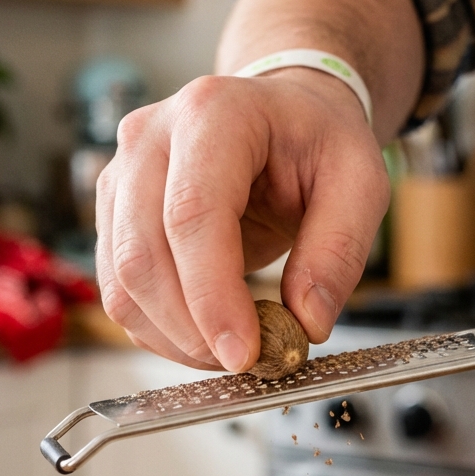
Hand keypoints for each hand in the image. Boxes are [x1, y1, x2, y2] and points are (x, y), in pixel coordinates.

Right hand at [95, 68, 389, 370]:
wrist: (283, 116)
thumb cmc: (318, 141)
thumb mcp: (360, 184)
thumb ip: (339, 252)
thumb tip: (308, 323)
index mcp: (214, 113)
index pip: (192, 215)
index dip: (211, 294)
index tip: (245, 353)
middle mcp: (150, 138)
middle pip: (143, 254)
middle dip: (192, 328)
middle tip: (248, 362)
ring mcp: (121, 175)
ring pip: (122, 280)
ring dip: (174, 337)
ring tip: (234, 349)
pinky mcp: (114, 214)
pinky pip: (119, 291)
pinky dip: (160, 329)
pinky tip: (206, 334)